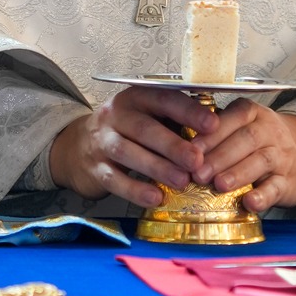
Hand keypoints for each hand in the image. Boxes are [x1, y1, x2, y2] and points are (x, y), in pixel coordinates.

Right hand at [48, 85, 217, 208]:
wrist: (77, 147)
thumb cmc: (128, 131)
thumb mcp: (148, 117)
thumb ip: (175, 122)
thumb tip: (217, 132)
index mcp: (136, 98)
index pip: (163, 99)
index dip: (188, 111)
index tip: (213, 124)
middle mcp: (116, 115)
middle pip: (145, 128)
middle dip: (174, 145)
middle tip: (198, 161)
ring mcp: (102, 142)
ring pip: (129, 153)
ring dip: (157, 168)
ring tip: (182, 181)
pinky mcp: (95, 168)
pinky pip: (115, 179)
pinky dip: (136, 190)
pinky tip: (155, 198)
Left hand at [192, 100, 295, 213]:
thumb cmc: (260, 140)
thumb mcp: (241, 125)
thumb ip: (215, 131)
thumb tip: (178, 142)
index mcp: (252, 114)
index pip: (234, 118)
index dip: (213, 134)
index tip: (192, 149)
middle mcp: (269, 131)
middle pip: (247, 139)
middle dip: (220, 156)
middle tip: (199, 172)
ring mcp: (281, 156)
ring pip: (262, 161)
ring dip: (238, 173)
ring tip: (219, 185)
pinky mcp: (288, 181)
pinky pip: (277, 187)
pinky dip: (263, 196)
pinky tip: (249, 202)